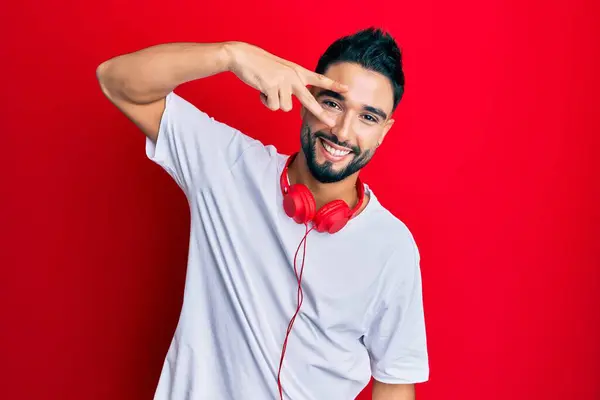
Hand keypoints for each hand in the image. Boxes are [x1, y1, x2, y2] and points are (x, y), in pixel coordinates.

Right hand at [224, 41, 347, 126]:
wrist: (243, 56)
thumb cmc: (260, 65)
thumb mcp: (280, 71)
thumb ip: (290, 83)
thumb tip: (291, 102)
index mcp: (297, 72)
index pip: (318, 79)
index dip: (333, 85)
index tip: (347, 90)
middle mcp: (293, 76)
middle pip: (309, 100)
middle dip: (320, 113)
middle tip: (332, 123)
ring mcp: (283, 82)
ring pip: (284, 108)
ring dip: (274, 102)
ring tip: (267, 88)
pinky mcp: (272, 87)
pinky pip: (272, 106)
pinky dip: (265, 102)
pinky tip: (261, 89)